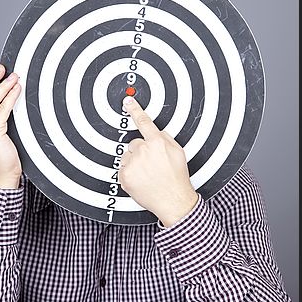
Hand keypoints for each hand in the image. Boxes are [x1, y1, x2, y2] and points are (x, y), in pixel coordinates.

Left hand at [118, 96, 197, 226]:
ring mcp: (133, 164)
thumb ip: (165, 138)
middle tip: (151, 164)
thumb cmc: (177, 178)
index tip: (127, 101)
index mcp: (157, 142)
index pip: (144, 121)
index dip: (135, 109)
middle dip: (141, 152)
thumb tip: (157, 133)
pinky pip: (123, 169)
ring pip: (127, 157)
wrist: (173, 200)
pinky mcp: (125, 176)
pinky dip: (130, 174)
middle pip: (134, 144)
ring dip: (134, 163)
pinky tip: (141, 180)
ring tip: (147, 174)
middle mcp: (143, 151)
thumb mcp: (178, 152)